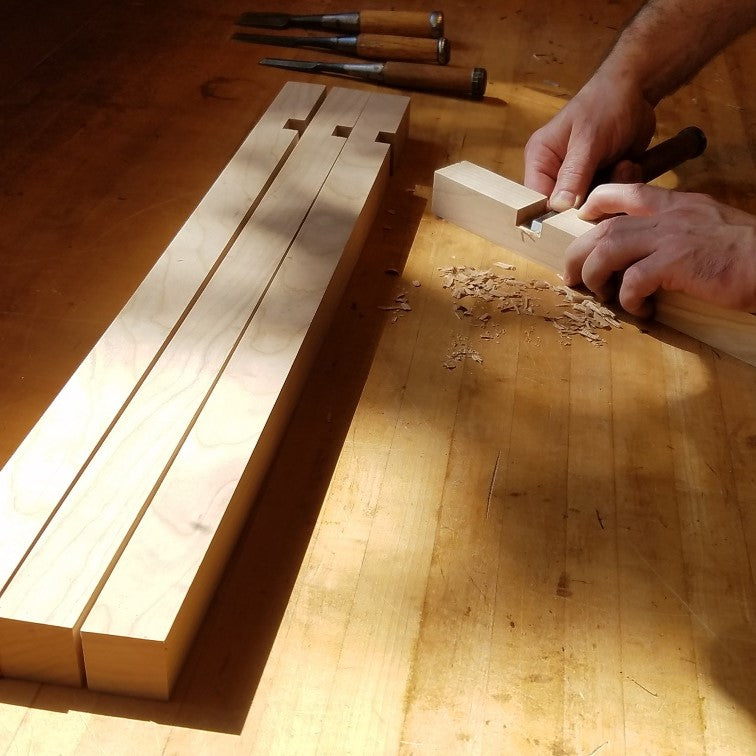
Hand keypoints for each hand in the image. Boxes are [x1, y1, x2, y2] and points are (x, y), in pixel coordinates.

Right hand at [523, 72, 655, 210]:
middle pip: (565, 210)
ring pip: (591, 207)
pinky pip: (609, 200)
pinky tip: (629, 164)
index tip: (578, 217)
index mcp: (541, 161)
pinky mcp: (600, 181)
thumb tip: (558, 208)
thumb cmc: (605, 105)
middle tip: (611, 179)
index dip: (555, 215)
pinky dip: (622, 186)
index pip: (537, 200)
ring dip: (611, 191)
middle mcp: (555, 174)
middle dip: (592, 201)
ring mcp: (579, 180)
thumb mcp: (588, 139)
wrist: (639, 88)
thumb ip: (573, 174)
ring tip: (623, 165)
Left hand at [563, 184, 755, 316]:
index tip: (582, 220)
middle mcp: (670, 215)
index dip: (595, 204)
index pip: (626, 191)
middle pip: (604, 228)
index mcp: (678, 204)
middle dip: (579, 253)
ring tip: (600, 294)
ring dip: (596, 275)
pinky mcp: (677, 263)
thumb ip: (677, 229)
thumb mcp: (708, 227)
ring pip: (608, 249)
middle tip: (573, 275)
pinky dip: (629, 299)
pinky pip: (634, 281)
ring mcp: (672, 238)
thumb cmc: (745, 252)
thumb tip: (649, 248)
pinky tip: (641, 310)